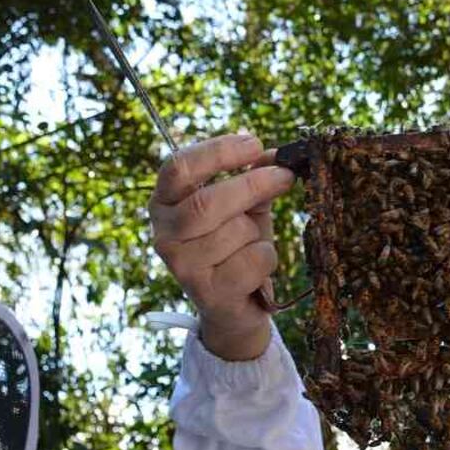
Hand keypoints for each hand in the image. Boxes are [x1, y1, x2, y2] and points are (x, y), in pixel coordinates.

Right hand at [150, 134, 293, 359]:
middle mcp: (164, 234)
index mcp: (165, 203)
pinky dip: (266, 258)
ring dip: (258, 232)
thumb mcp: (244, 207)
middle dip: (252, 185)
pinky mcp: (207, 293)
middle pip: (207, 201)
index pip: (179, 167)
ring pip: (235, 231)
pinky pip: (252, 261)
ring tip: (253, 241)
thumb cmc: (237, 246)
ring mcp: (182, 266)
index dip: (218, 151)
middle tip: (284, 176)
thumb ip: (255, 178)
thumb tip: (278, 156)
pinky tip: (257, 267)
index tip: (255, 143)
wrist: (236, 306)